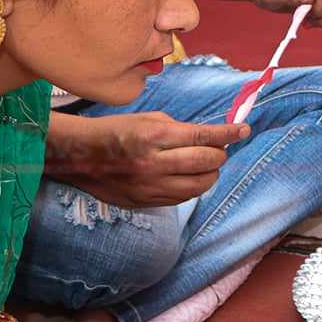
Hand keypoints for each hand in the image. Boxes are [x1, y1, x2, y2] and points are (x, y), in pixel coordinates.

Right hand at [51, 111, 249, 209]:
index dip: (228, 133)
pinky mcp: (146, 202)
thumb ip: (181, 130)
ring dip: (209, 173)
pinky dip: (192, 187)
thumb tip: (212, 138)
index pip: (204, 137)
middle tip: (218, 148)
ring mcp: (150, 186)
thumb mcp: (148, 119)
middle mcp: (154, 163)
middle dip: (219, 154)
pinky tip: (186, 177)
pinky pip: (182, 198)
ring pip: (200, 185)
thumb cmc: (115, 131)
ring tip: (205, 164)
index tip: (243, 130)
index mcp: (154, 136)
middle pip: (207, 162)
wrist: (78, 156)